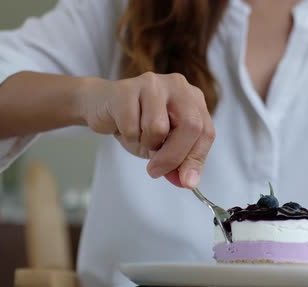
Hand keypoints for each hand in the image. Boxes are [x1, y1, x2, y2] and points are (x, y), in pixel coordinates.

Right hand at [79, 72, 214, 188]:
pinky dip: (128, 136)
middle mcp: (178, 86)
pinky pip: (131, 126)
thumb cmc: (138, 125)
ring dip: (147, 143)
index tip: (187, 181)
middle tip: (156, 171)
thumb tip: (188, 182)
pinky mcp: (126, 89)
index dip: (197, 159)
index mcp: (193, 99)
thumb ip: (180, 163)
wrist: (100, 106)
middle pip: (190, 126)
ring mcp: (152, 84)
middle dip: (174, 156)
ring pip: (158, 127)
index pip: (206, 131)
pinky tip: (123, 127)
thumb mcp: (164, 147)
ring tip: (139, 136)